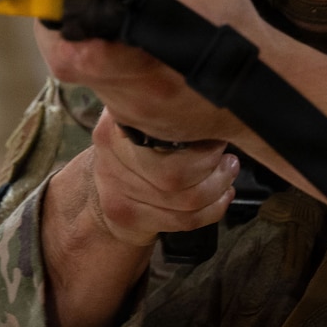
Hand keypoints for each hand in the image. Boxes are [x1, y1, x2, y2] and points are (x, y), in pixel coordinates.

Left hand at [36, 0, 265, 144]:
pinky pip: (108, 91)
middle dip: (70, 32)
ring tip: (119, 29)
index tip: (62, 2)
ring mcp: (133, 114)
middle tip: (84, 8)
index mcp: (144, 61)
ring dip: (94, 49)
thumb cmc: (235, 28)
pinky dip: (113, 68)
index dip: (57, 26)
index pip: (72, 54)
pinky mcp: (136, 124)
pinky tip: (136, 53)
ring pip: (87, 77)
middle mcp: (134, 94)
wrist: (264, 87)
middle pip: (70, 63)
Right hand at [83, 109, 237, 247]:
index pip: (160, 126)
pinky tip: (221, 197)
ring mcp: (116, 189)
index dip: (197, 130)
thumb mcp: (141, 121)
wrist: (98, 193)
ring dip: (217, 187)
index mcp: (118, 120)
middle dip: (212, 165)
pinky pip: (182, 219)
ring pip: (184, 198)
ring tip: (227, 174)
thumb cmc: (135, 152)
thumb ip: (168, 111)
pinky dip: (212, 209)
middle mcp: (110, 153)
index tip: (216, 128)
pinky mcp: (128, 215)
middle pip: (175, 171)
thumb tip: (214, 107)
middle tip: (227, 158)